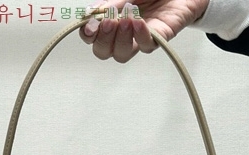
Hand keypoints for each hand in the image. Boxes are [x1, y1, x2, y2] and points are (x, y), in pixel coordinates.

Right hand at [79, 0, 209, 62]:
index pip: (93, 37)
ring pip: (123, 55)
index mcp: (113, 20)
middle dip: (102, 40)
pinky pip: (147, 46)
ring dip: (120, 40)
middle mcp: (125, 33)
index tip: (90, 26)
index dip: (88, 35)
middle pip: (105, 52)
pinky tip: (138, 22)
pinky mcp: (160, 38)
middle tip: (107, 23)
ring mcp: (141, 38)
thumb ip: (112, 2)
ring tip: (125, 21)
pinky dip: (140, 36)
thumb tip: (93, 12)